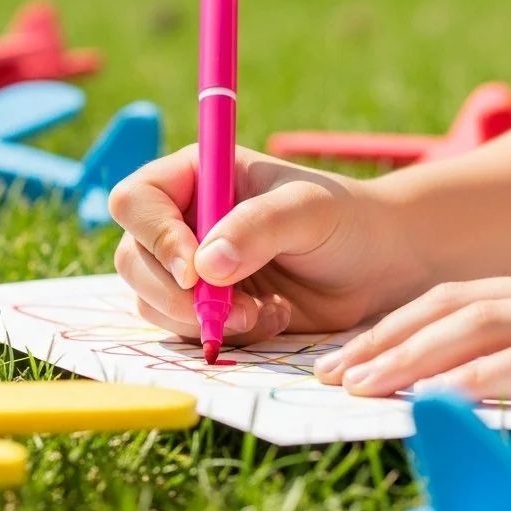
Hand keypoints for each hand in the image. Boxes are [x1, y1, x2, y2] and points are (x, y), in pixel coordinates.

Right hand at [109, 145, 419, 344]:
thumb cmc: (345, 221)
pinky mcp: (202, 307)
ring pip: (151, 299)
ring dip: (200, 319)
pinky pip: (182, 329)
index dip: (155, 236)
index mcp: (195, 175)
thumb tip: (205, 266)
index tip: (194, 272)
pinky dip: (221, 335)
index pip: (137, 201)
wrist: (377, 268)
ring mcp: (188, 266)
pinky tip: (268, 320)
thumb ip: (257, 228)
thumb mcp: (308, 210)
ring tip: (260, 313)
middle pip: (133, 258)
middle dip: (175, 293)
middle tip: (227, 310)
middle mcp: (181, 219)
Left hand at [314, 269, 510, 401]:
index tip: (338, 362)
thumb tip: (427, 395)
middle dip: (384, 340)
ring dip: (412, 356)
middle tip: (330, 375)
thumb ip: (500, 367)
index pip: (447, 302)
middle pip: (450, 306)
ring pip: (478, 324)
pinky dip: (475, 377)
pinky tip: (432, 397)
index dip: (386, 330)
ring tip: (362, 385)